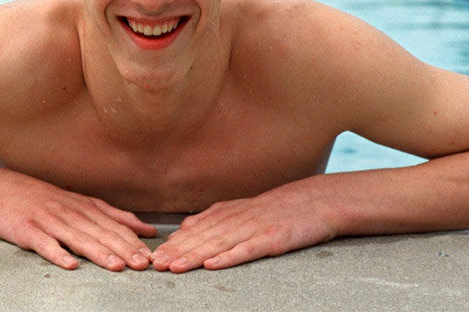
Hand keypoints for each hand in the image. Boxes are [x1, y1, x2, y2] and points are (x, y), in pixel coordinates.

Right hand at [0, 172, 156, 270]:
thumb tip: (144, 228)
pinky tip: (70, 264)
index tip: (151, 255)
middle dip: (124, 249)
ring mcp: (48, 221)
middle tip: (142, 264)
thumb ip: (112, 215)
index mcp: (84, 206)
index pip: (114, 224)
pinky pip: (44, 244)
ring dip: (99, 253)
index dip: (134, 240)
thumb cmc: (41, 198)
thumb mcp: (79, 201)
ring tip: (116, 266)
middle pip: (101, 232)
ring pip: (78, 238)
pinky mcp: (27, 231)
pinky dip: (57, 254)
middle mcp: (70, 212)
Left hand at [151, 182, 336, 272]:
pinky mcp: (273, 239)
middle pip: (202, 237)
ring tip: (175, 267)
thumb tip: (185, 228)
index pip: (195, 230)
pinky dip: (229, 257)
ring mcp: (255, 228)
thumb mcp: (241, 209)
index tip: (153, 256)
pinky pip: (248, 249)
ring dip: (194, 256)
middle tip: (155, 264)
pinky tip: (213, 264)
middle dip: (176, 252)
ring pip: (218, 244)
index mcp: (228, 212)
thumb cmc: (278, 208)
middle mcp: (237, 219)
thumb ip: (213, 219)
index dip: (173, 244)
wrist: (315, 201)